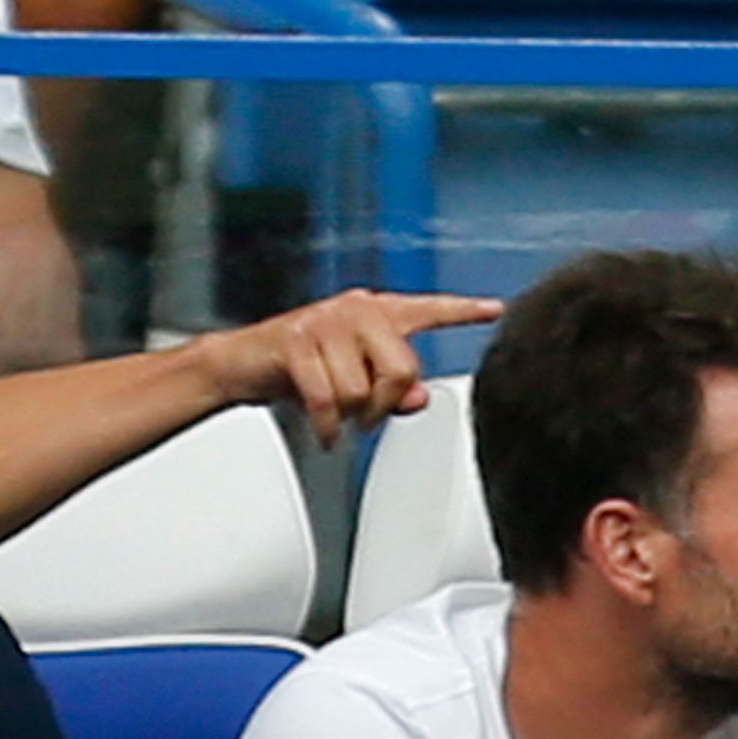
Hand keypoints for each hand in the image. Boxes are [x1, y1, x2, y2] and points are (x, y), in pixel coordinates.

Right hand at [181, 288, 485, 445]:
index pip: (428, 310)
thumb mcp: (356, 380)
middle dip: (383, 405)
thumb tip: (419, 398)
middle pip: (402, 369)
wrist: (240, 363)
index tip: (497, 310)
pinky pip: (327, 398)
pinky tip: (324, 430)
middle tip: (365, 415)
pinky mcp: (296, 340)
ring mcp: (325, 321)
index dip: (464, 311)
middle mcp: (356, 309)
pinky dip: (327, 425)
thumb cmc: (301, 369)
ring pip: (362, 389)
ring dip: (349, 416)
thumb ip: (396, 389)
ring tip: (335, 415)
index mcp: (376, 313)